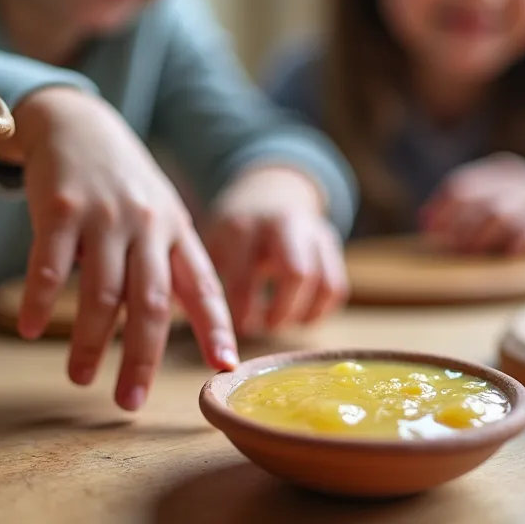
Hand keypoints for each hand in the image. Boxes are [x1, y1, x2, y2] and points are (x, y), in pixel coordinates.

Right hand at [9, 87, 237, 410]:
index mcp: (177, 232)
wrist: (76, 122)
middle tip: (129, 401)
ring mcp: (105, 216)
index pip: (204, 286)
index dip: (217, 327)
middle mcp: (147, 225)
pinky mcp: (60, 208)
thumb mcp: (160, 215)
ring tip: (80, 378)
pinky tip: (32, 329)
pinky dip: (41, 301)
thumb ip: (175, 264)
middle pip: (152, 302)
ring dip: (90, 342)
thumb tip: (196, 327)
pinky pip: (51, 265)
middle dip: (142, 357)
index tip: (225, 366)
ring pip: (102, 292)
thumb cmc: (122, 182)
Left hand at [203, 166, 347, 336]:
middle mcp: (282, 225)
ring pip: (324, 282)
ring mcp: (312, 232)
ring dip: (302, 312)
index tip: (237, 327)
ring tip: (280, 321)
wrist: (269, 193)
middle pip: (297, 273)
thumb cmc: (233, 232)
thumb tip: (188, 330)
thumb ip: (203, 279)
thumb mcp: (212, 243)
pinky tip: (298, 313)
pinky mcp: (331, 244)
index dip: (243, 312)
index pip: (246, 278)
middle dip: (282, 311)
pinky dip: (320, 309)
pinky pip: (336, 287)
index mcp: (243, 227)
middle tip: (266, 326)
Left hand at [420, 152, 524, 254]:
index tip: (426, 227)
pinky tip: (505, 257)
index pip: (460, 183)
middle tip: (445, 244)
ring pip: (499, 215)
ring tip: (469, 253)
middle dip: (454, 222)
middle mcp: (518, 180)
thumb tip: (425, 223)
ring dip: (479, 237)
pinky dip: (516, 244)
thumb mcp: (504, 198)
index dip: (440, 206)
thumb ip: (470, 207)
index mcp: (501, 170)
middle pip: (474, 197)